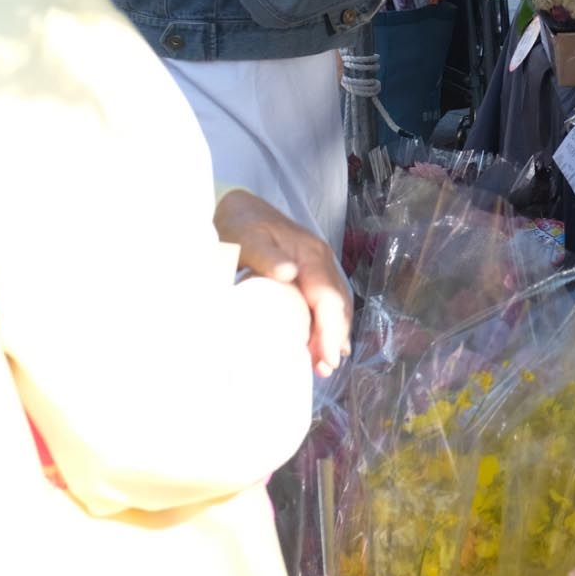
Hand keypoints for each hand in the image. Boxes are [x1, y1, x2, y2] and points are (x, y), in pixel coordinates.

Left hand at [214, 189, 352, 376]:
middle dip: (335, 338)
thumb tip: (290, 274)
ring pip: (335, 305)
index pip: (328, 299)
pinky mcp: (308, 273)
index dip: (330, 330)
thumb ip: (268, 255)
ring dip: (333, 335)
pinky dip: (326, 325)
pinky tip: (320, 344)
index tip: (327, 357)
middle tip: (324, 369)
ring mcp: (317, 267)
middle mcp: (321, 262)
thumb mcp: (250, 237)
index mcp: (311, 256)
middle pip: (338, 305)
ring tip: (324, 365)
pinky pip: (324, 302)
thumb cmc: (242, 224)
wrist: (237, 206)